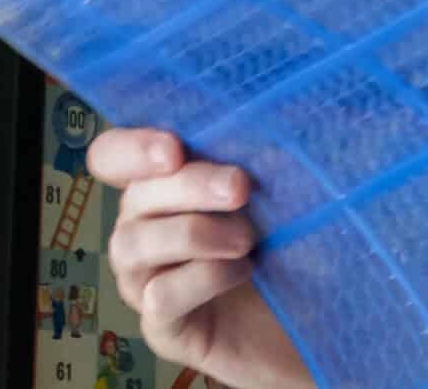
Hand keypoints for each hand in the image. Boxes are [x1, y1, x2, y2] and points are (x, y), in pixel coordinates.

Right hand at [90, 127, 313, 388]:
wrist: (316, 313)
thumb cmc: (293, 237)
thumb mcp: (283, 182)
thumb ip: (265, 147)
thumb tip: (278, 101)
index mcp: (162, 184)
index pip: (111, 155)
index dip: (130, 148)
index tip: (173, 149)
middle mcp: (144, 227)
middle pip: (133, 197)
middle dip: (188, 185)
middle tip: (240, 187)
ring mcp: (146, 280)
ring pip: (134, 245)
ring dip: (193, 233)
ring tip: (246, 237)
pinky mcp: (163, 326)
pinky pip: (159, 297)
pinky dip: (200, 279)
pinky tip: (242, 270)